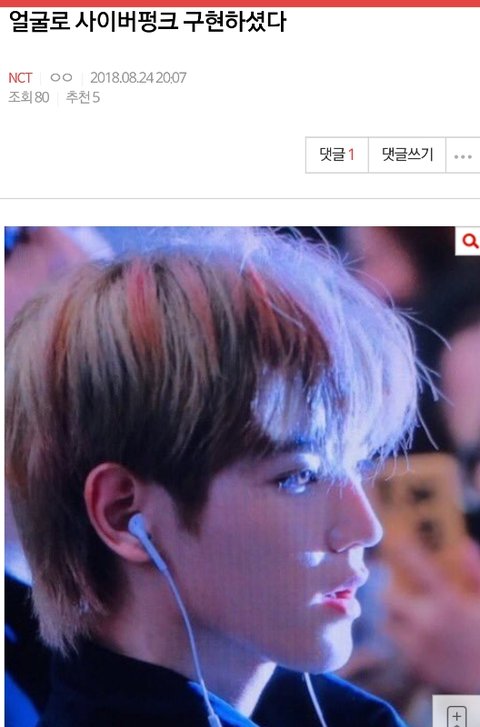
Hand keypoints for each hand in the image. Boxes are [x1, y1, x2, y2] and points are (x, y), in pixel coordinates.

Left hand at [384, 540, 479, 692]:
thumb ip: (475, 573)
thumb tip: (463, 545)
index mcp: (448, 603)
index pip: (418, 568)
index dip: (405, 551)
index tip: (396, 539)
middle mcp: (429, 623)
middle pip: (389, 598)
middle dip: (394, 594)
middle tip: (402, 593)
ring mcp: (420, 647)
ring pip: (387, 625)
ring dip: (396, 619)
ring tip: (412, 619)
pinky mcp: (417, 668)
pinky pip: (398, 648)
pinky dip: (404, 642)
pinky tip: (422, 641)